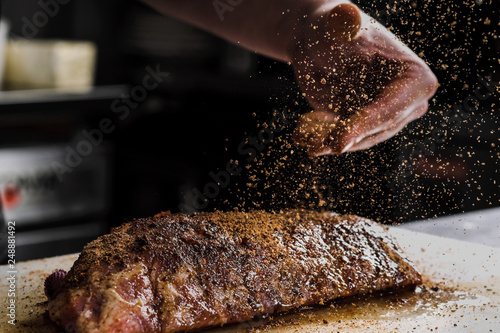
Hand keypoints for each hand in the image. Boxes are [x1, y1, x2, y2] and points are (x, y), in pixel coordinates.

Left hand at [290, 3, 437, 154]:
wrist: (317, 39)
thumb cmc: (334, 26)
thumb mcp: (341, 23)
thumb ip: (346, 26)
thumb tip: (347, 17)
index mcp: (414, 77)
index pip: (393, 106)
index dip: (368, 123)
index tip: (343, 138)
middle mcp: (405, 105)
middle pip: (376, 130)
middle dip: (345, 139)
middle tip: (316, 148)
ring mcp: (382, 118)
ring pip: (356, 140)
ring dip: (327, 142)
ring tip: (303, 140)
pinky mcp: (360, 126)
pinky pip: (341, 139)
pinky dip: (320, 139)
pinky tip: (299, 137)